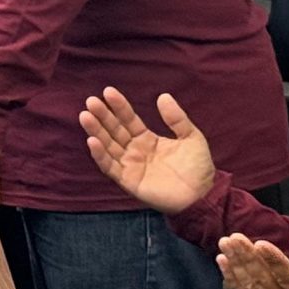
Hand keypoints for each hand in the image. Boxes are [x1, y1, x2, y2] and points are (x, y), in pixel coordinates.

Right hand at [80, 88, 218, 216]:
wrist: (203, 196)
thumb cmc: (198, 169)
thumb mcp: (192, 138)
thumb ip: (177, 119)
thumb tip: (163, 96)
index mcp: (147, 139)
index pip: (129, 119)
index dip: (119, 106)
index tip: (108, 91)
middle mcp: (135, 151)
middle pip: (114, 130)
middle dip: (102, 116)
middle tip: (91, 101)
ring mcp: (130, 165)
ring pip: (108, 145)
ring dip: (96, 131)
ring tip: (85, 116)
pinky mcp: (128, 181)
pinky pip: (110, 166)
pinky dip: (100, 154)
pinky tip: (92, 141)